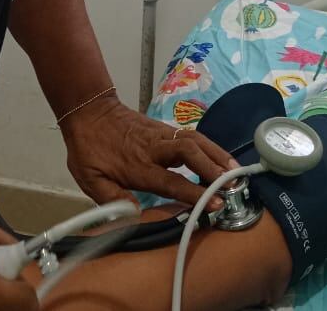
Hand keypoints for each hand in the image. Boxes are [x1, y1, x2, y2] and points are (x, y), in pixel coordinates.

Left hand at [59, 96, 234, 208]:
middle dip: (214, 167)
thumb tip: (135, 216)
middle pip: (190, 152)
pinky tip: (221, 158)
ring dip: (217, 155)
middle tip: (234, 184)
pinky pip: (192, 136)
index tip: (216, 203)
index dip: (194, 192)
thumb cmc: (89, 148)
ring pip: (195, 140)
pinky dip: (210, 146)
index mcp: (138, 165)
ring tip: (237, 171)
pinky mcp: (165, 128)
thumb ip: (111, 198)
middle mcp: (155, 148)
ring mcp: (162, 135)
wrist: (90, 110)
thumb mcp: (90, 178)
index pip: (171, 180)